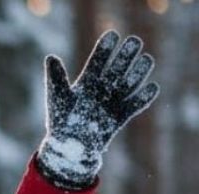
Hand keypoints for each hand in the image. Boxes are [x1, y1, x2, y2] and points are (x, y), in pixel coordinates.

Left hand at [36, 30, 159, 189]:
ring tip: (147, 60)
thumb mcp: (57, 97)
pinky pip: (135, 106)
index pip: (98, 61)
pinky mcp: (119, 117)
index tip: (113, 35)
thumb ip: (56, 77)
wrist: (69, 147)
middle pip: (116, 69)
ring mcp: (111, 103)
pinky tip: (152, 88)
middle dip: (126, 56)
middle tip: (135, 42)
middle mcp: (101, 90)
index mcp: (86, 83)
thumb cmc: (60, 122)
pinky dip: (144, 98)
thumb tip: (51, 57)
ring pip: (128, 84)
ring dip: (138, 72)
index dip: (105, 49)